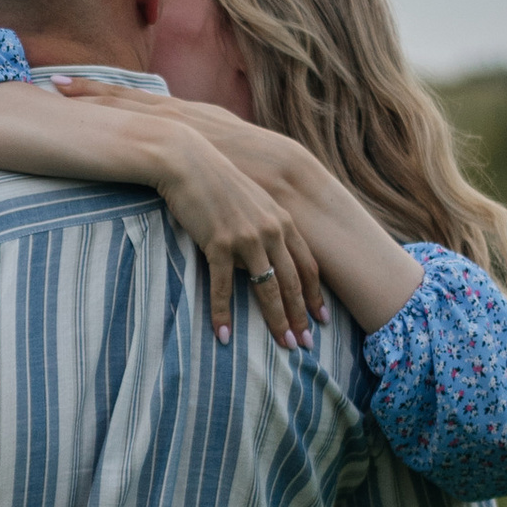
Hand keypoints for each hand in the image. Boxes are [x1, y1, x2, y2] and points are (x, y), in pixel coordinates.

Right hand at [51, 76, 421, 335]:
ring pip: (267, 289)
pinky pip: (221, 288)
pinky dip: (222, 314)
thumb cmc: (214, 179)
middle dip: (301, 316)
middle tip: (305, 344)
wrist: (185, 159)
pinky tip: (224, 336)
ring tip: (283, 347)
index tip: (321, 318)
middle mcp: (270, 230)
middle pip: (292, 283)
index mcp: (281, 220)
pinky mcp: (217, 243)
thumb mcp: (250, 198)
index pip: (307, 265)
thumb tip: (267, 248)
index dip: (315, 294)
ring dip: (277, 321)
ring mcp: (245, 238)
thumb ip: (264, 222)